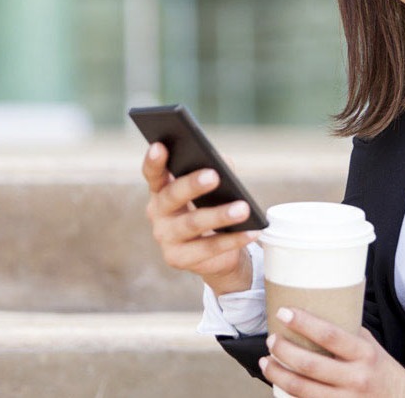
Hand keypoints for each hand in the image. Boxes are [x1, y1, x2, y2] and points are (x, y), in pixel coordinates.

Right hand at [141, 142, 259, 294]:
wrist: (215, 254)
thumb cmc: (211, 209)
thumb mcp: (213, 189)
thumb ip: (216, 170)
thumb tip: (223, 162)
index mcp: (161, 190)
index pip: (153, 174)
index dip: (154, 161)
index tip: (160, 145)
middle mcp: (157, 213)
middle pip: (172, 196)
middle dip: (192, 185)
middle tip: (215, 175)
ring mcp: (165, 238)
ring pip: (192, 224)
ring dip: (219, 215)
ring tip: (243, 208)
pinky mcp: (178, 259)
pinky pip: (208, 248)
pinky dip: (233, 239)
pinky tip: (251, 231)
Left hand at [260, 307, 404, 397]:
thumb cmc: (382, 368)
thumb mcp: (369, 345)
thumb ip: (346, 331)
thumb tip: (315, 310)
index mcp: (364, 354)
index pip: (329, 335)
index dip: (303, 323)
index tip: (284, 312)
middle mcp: (355, 378)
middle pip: (309, 364)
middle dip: (283, 350)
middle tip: (271, 340)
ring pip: (302, 389)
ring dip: (278, 374)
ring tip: (266, 362)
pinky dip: (288, 393)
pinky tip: (280, 383)